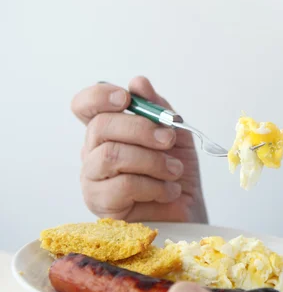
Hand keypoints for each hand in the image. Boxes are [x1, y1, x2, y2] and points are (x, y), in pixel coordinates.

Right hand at [71, 76, 207, 222]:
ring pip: (111, 155)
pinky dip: (153, 185)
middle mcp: (93, 152)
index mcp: (109, 131)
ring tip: (175, 171)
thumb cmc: (176, 171)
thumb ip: (157, 109)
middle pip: (100, 126)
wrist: (188, 209)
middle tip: (169, 139)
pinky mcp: (101, 206)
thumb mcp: (175, 133)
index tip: (126, 98)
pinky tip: (168, 191)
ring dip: (153, 160)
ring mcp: (93, 179)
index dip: (99, 96)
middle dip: (141, 129)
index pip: (84, 105)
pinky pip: (123, 185)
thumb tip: (138, 82)